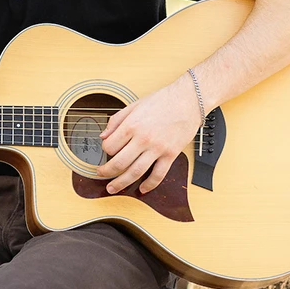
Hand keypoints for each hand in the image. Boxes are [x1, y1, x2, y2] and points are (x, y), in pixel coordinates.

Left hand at [98, 77, 202, 194]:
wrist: (189, 100)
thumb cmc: (163, 100)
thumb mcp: (134, 105)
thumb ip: (116, 120)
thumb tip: (103, 136)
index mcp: (131, 125)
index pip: (110, 146)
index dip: (105, 150)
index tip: (107, 150)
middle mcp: (143, 139)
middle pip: (119, 163)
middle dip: (106, 172)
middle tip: (101, 174)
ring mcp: (157, 148)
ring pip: (135, 172)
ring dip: (121, 183)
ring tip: (113, 188)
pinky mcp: (171, 154)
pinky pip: (158, 175)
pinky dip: (149, 185)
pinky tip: (143, 189)